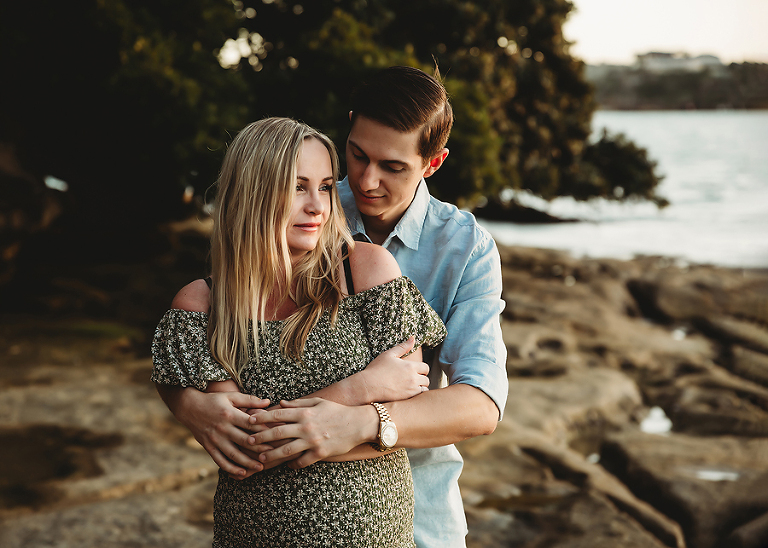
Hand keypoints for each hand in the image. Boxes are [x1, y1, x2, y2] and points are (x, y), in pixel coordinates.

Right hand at [170, 388, 271, 476]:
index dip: (262, 431)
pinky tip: (241, 473)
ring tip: (260, 468)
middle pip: (243, 441)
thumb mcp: (231, 396)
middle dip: (259, 449)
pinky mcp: (208, 447)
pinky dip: (230, 468)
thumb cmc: (214, 400)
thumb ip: (249, 400)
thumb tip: (268, 402)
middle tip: (273, 454)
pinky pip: (220, 461)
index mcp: (229, 414)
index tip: (275, 436)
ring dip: (247, 462)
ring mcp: (215, 439)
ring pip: (233, 454)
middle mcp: (222, 428)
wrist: (189, 408)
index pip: (249, 424)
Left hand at [247, 398, 377, 468]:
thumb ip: (298, 404)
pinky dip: (293, 464)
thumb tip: (281, 403)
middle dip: (261, 437)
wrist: (358, 423)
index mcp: (304, 412)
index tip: (249, 420)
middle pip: (278, 432)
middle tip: (248, 441)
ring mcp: (313, 441)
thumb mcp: (318, 402)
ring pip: (286, 449)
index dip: (262, 417)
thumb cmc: (337, 411)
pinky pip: (302, 461)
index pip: (278, 414)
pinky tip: (287, 466)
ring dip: (271, 454)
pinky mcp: (320, 453)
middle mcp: (306, 426)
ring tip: (260, 458)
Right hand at [356, 337, 428, 401]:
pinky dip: (416, 395)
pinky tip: (408, 393)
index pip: (426, 367)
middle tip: (412, 378)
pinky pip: (419, 398)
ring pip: (424, 389)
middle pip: (426, 379)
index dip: (421, 368)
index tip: (415, 370)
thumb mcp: (389, 354)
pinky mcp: (407, 399)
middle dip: (422, 378)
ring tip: (411, 386)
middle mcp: (413, 378)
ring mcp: (411, 389)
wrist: (368, 386)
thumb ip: (403, 347)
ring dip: (420, 387)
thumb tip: (413, 338)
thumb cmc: (377, 369)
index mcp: (410, 366)